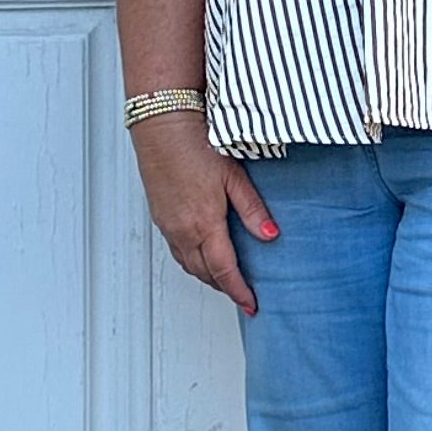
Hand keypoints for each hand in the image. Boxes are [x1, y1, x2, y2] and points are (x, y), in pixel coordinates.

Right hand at [131, 112, 276, 313]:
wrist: (162, 126)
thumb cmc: (196, 144)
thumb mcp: (233, 176)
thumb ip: (252, 209)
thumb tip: (271, 235)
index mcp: (204, 224)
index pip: (225, 271)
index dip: (240, 291)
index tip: (252, 305)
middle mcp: (182, 231)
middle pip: (206, 273)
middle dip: (225, 287)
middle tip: (244, 294)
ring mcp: (168, 226)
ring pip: (189, 265)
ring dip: (208, 276)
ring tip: (227, 279)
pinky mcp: (160, 218)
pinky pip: (177, 252)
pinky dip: (193, 262)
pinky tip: (203, 255)